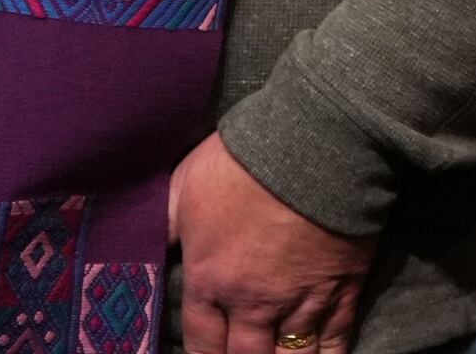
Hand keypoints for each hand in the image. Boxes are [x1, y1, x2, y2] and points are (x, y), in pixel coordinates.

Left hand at [172, 133, 372, 353]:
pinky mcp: (343, 290)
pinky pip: (335, 341)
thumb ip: (162, 225)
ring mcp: (301, 301)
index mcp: (210, 280)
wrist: (318, 142)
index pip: (201, 345)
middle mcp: (253, 303)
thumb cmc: (244, 160)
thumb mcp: (184, 186)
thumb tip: (133, 241)